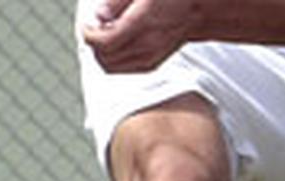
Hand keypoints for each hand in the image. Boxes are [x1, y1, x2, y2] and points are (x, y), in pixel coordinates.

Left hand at [83, 0, 199, 72]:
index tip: (88, 25)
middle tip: (95, 30)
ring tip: (106, 37)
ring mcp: (151, 57)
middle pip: (105, 58)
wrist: (197, 10)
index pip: (104, 42)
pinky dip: (114, 61)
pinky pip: (124, 70)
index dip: (88, 34)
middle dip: (93, 46)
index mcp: (142, 23)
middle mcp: (147, 44)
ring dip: (102, 55)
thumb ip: (117, 1)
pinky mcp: (153, 63)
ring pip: (112, 68)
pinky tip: (118, 45)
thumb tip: (99, 15)